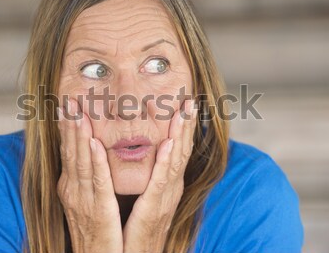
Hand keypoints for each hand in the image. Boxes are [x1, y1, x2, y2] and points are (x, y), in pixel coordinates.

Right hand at [56, 98, 122, 252]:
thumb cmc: (95, 232)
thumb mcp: (87, 202)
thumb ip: (88, 179)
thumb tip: (90, 156)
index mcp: (71, 187)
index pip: (68, 152)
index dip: (67, 128)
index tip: (67, 105)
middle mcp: (73, 190)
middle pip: (70, 151)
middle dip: (68, 124)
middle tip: (68, 99)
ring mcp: (82, 199)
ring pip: (80, 161)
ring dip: (77, 134)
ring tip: (76, 110)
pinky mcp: (98, 209)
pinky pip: (98, 181)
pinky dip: (94, 160)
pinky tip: (93, 142)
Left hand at [123, 99, 196, 252]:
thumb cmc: (137, 229)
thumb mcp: (145, 198)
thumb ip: (148, 177)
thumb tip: (148, 155)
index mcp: (167, 184)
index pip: (178, 149)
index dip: (183, 126)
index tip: (185, 103)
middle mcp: (171, 188)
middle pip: (182, 149)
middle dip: (187, 124)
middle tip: (191, 99)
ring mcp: (166, 198)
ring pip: (177, 160)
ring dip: (182, 133)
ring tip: (186, 110)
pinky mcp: (154, 209)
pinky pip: (160, 181)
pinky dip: (167, 160)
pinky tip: (170, 142)